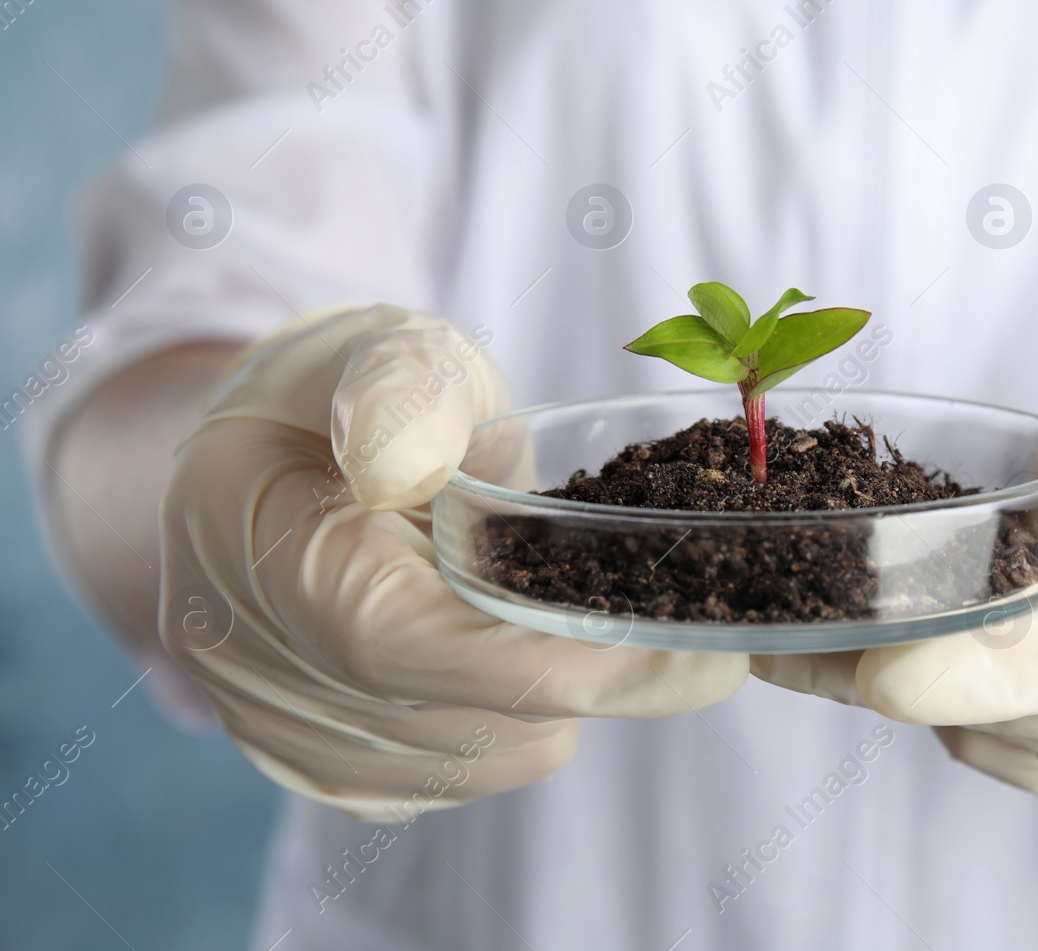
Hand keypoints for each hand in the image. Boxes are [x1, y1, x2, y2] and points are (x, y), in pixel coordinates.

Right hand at [160, 304, 747, 819]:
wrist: (266, 464)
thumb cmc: (334, 395)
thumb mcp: (369, 345)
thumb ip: (394, 384)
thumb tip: (404, 463)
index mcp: (260, 561)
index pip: (422, 650)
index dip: (571, 664)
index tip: (698, 655)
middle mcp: (262, 680)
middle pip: (478, 719)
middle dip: (595, 667)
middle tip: (680, 596)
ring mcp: (299, 740)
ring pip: (496, 755)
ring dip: (563, 685)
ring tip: (560, 586)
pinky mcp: (344, 772)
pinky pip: (481, 767)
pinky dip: (530, 711)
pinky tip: (519, 631)